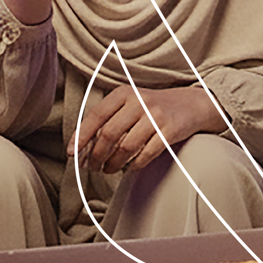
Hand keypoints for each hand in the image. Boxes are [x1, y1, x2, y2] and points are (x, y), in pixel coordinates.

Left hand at [67, 85, 224, 172]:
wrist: (191, 104)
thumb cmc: (153, 107)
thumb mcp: (130, 104)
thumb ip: (110, 119)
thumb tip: (83, 146)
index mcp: (124, 93)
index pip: (96, 115)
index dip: (81, 136)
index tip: (71, 153)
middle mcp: (138, 101)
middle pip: (108, 133)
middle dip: (96, 155)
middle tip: (91, 167)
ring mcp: (155, 116)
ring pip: (125, 146)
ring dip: (113, 163)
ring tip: (108, 169)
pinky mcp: (169, 130)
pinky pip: (145, 154)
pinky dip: (133, 165)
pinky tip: (129, 168)